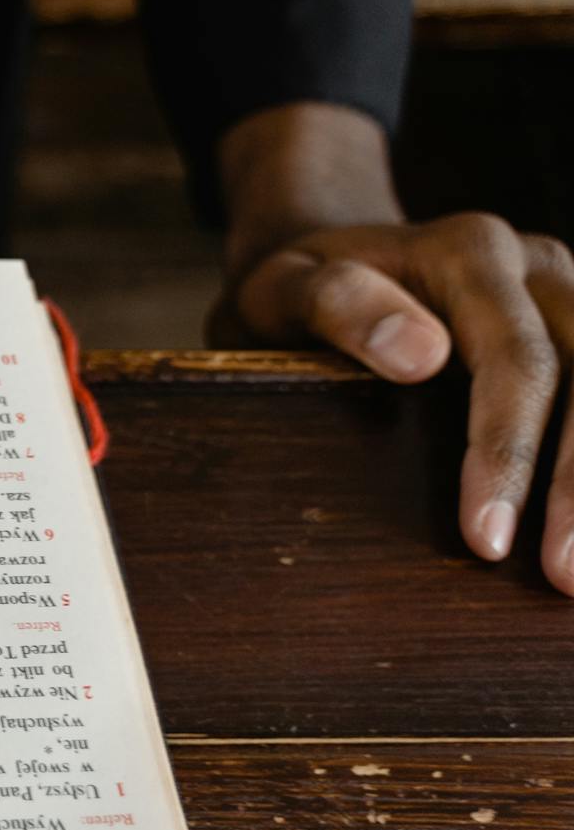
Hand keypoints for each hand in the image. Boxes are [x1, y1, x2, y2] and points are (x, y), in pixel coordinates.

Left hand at [212, 103, 573, 594]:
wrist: (324, 254)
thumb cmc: (297, 285)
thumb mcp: (284, 286)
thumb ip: (337, 305)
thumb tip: (420, 355)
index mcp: (469, 254)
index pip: (514, 362)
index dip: (509, 452)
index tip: (486, 540)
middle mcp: (535, 265)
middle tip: (563, 576)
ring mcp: (565, 290)